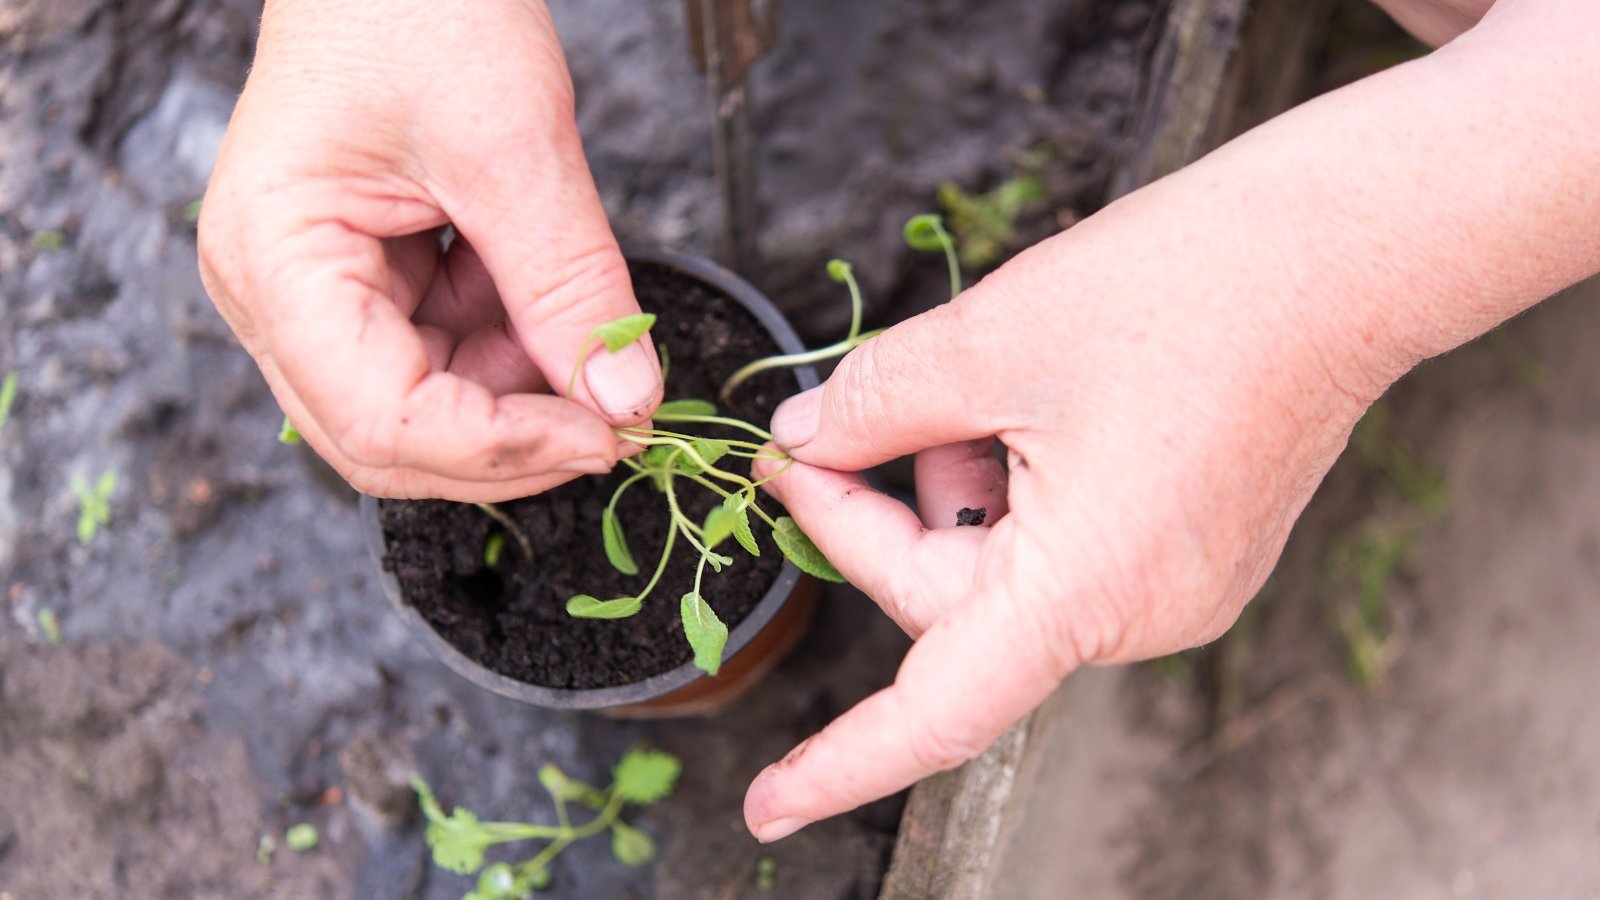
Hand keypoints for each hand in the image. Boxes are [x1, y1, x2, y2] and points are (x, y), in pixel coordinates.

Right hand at [199, 0, 659, 500]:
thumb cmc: (419, 4)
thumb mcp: (514, 144)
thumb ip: (569, 284)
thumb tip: (625, 400)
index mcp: (274, 262)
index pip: (380, 420)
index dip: (501, 452)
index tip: (605, 436)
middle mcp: (276, 294)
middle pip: (390, 440)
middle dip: (511, 445)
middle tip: (616, 421)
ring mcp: (318, 293)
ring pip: (426, 409)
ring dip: (519, 397)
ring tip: (588, 339)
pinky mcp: (368, 280)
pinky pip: (445, 356)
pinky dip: (512, 350)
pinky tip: (549, 304)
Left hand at [742, 0, 1599, 837]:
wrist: (1346, 249)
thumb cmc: (1187, 284)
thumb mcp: (991, 336)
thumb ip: (873, 406)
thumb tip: (805, 441)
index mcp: (1088, 586)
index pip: (938, 711)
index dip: (842, 764)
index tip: (768, 806)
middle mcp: (1143, 615)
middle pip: (953, 604)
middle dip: (881, 513)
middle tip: (830, 429)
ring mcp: (1178, 590)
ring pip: (1005, 569)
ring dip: (953, 486)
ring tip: (973, 383)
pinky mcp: (1194, 553)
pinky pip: (1063, 548)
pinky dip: (1014, 488)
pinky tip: (1024, 404)